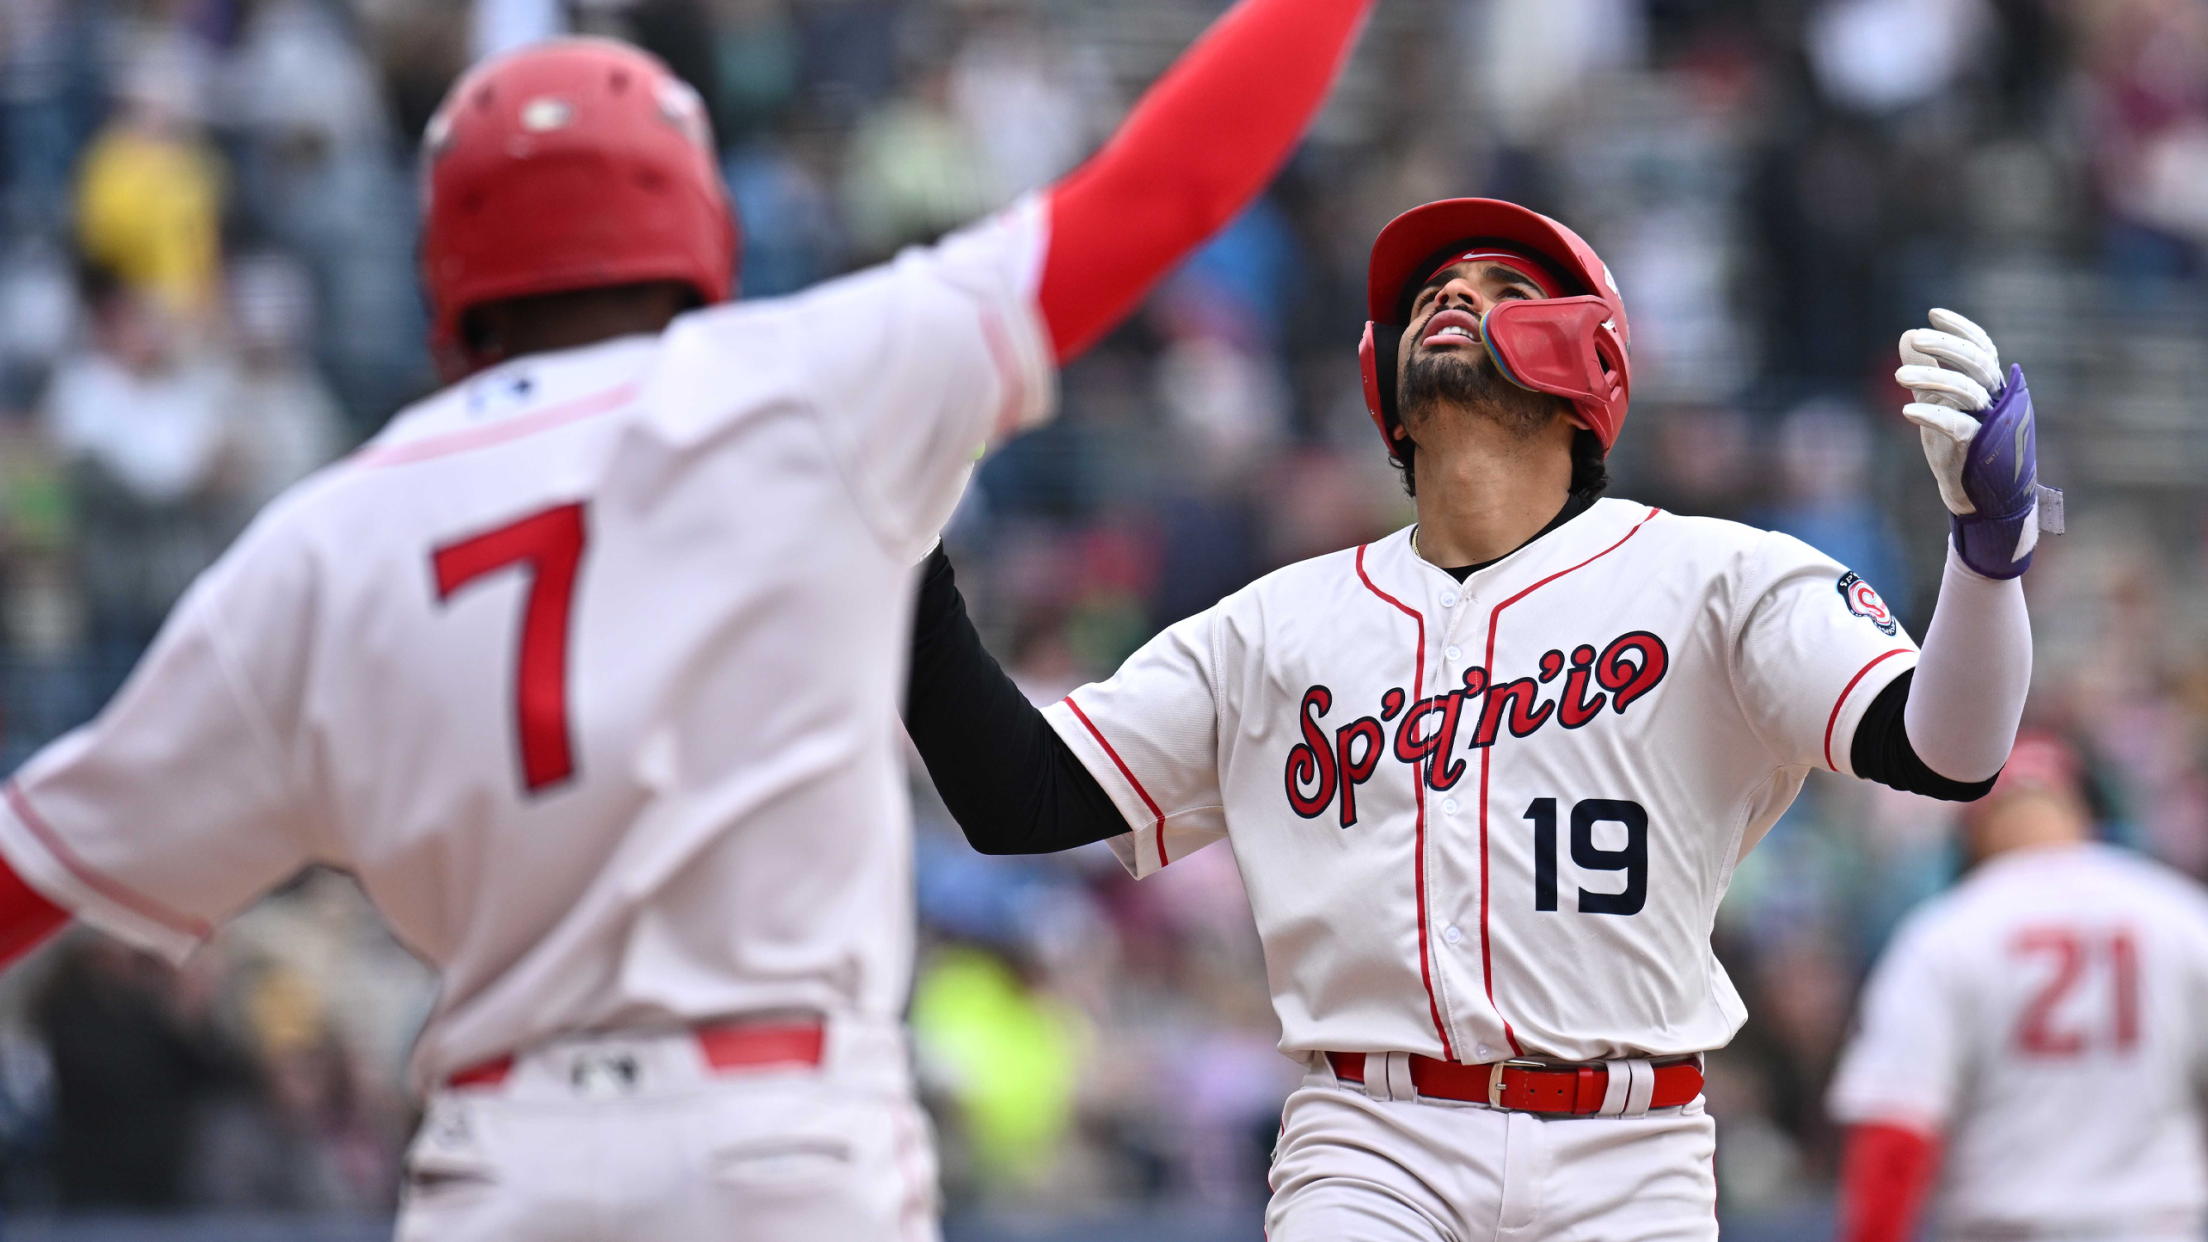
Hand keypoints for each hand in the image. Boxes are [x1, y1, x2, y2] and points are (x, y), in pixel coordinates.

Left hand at [1896, 309, 1999, 515]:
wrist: (1973, 490)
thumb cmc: (1960, 441)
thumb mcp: (1937, 399)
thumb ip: (1925, 370)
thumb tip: (1907, 335)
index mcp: (1989, 383)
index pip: (1981, 347)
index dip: (1961, 329)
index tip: (1933, 313)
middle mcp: (1995, 398)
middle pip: (1976, 363)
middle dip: (1946, 347)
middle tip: (1914, 337)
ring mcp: (1990, 421)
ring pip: (1966, 391)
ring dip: (1931, 378)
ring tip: (1897, 377)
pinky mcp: (1978, 446)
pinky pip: (1958, 425)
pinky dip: (1932, 416)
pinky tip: (1907, 411)